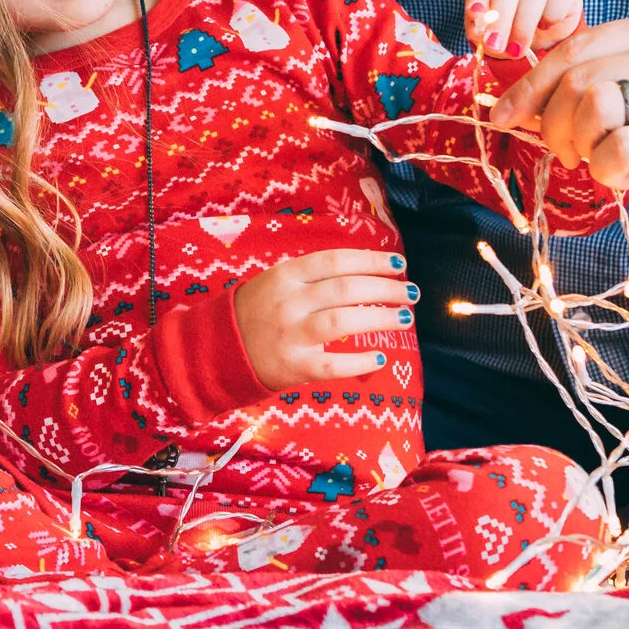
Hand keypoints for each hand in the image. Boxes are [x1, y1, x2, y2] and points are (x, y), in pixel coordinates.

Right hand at [232, 248, 418, 389]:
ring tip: (404, 318)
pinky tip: (379, 357)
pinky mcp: (293, 367)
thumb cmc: (256, 311)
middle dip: (385, 288)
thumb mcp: (276, 281)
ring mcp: (291, 335)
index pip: (336, 261)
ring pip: (343, 322)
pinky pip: (333, 365)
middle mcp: (289, 302)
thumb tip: (365, 271)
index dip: (371, 261)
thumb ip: (313, 277)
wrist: (217, 349)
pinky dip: (359, 362)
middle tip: (411, 292)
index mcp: (285, 276)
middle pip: (346, 289)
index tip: (399, 264)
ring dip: (379, 318)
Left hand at [461, 0, 583, 57]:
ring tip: (516, 49)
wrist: (539, 29)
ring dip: (523, 23)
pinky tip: (543, 28)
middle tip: (495, 45)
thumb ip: (478, 25)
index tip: (475, 14)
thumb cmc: (504, 22)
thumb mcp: (485, 24)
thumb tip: (478, 32)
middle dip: (500, 18)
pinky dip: (550, 15)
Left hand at [486, 8, 628, 228]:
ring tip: (594, 163)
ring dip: (575, 143)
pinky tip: (619, 177)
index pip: (573, 47)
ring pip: (591, 104)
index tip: (503, 115)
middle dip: (548, 121)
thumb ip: (621, 75)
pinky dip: (604, 167)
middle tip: (561, 152)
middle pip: (574, 76)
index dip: (527, 85)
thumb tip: (539, 96)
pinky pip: (620, 145)